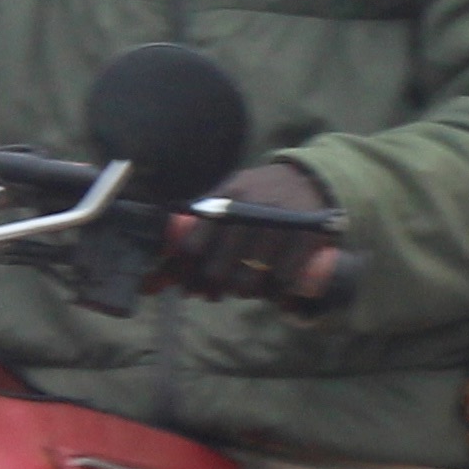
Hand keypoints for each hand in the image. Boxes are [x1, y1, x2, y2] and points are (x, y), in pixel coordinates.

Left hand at [161, 156, 346, 304]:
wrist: (309, 177)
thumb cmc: (259, 193)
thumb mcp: (229, 194)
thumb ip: (200, 225)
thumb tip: (159, 273)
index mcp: (226, 198)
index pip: (193, 245)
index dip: (187, 272)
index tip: (191, 283)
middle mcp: (250, 209)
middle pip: (218, 269)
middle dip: (215, 286)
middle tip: (219, 289)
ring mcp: (279, 223)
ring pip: (249, 279)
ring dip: (245, 291)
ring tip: (247, 288)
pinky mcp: (306, 236)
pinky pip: (282, 278)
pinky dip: (277, 289)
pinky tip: (275, 285)